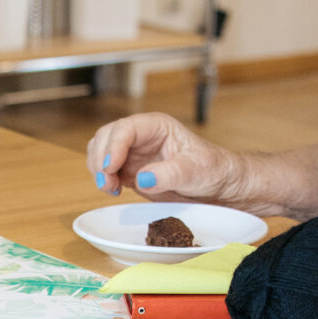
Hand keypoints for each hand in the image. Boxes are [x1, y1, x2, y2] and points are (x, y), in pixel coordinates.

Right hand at [86, 112, 246, 202]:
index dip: (113, 146)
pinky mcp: (130, 171)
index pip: (125, 129)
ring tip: (110, 188)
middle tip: (107, 183)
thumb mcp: (196, 171)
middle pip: (106, 137)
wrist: (219, 187)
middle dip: (101, 158)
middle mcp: (141, 136)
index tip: (111, 167)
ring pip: (101, 151)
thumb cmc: (213, 171)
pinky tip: (113, 191)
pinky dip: (103, 178)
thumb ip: (170, 174)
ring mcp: (133, 153)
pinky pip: (106, 169)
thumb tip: (142, 178)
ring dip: (98, 168)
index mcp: (157, 127)